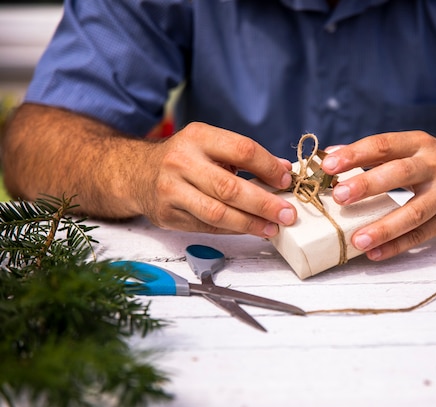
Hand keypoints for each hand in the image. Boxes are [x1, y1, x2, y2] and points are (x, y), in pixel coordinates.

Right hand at [137, 122, 296, 236]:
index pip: (242, 150)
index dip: (269, 167)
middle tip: (288, 214)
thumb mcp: (211, 145)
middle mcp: (181, 162)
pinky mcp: (168, 215)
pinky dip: (233, 230)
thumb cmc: (184, 158)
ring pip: (218, 213)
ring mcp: (171, 190)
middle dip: (264, 203)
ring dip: (251, 223)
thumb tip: (284, 170)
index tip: (287, 180)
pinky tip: (251, 230)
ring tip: (273, 228)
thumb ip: (246, 156)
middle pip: (230, 187)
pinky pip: (207, 227)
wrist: (136, 173)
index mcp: (198, 137)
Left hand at [321, 131, 435, 260]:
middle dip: (368, 185)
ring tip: (357, 239)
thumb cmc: (433, 164)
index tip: (329, 165)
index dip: (355, 154)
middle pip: (400, 174)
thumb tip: (330, 154)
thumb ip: (373, 153)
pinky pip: (421, 235)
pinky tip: (375, 253)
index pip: (383, 145)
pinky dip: (397, 246)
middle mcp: (434, 165)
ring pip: (413, 212)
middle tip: (340, 196)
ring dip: (383, 227)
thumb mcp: (410, 148)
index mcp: (418, 144)